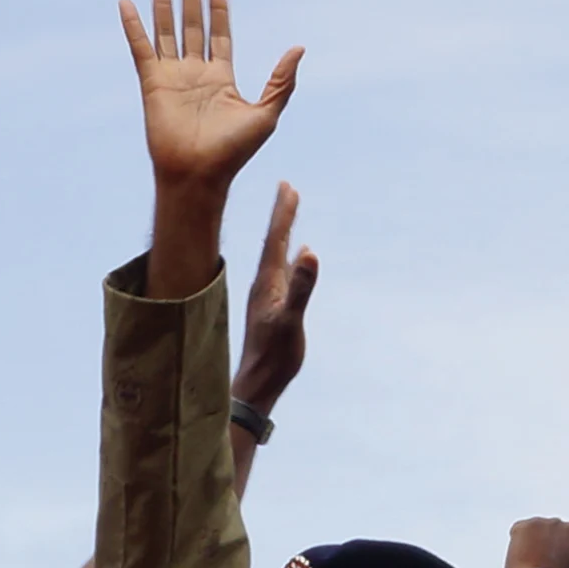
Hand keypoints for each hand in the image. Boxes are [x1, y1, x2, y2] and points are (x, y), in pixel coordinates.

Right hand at [119, 0, 302, 192]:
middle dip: (191, 2)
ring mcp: (173, 77)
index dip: (219, 12)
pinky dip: (133, 26)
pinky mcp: (152, 83)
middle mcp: (196, 74)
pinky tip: (127, 4)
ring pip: (166, 33)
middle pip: (193, 29)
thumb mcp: (266, 113)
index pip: (220, 36)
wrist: (199, 173)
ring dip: (163, 7)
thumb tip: (299, 49)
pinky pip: (140, 48)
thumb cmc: (234, 150)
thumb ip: (282, 81)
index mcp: (222, 79)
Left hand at [233, 183, 319, 410]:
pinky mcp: (275, 306)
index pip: (276, 239)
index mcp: (267, 281)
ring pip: (278, 255)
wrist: (259, 381)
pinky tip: (298, 256)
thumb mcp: (290, 319)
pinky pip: (285, 272)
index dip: (283, 213)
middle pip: (274, 241)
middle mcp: (265, 283)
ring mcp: (269, 295)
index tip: (288, 186)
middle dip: (282, 214)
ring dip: (285, 233)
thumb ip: (301, 287)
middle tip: (288, 189)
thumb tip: (309, 252)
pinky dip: (291, 257)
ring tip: (289, 215)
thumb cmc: (274, 354)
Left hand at [505, 519, 568, 567]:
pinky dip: (518, 539)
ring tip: (528, 559)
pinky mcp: (530, 524)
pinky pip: (521, 529)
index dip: (565, 553)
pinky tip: (518, 555)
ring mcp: (551, 524)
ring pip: (540, 528)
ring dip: (535, 539)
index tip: (557, 562)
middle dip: (551, 542)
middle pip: (559, 532)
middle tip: (541, 559)